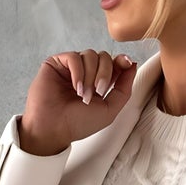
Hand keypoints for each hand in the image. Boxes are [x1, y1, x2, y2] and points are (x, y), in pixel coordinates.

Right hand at [18, 49, 138, 154]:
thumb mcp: (109, 110)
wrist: (53, 129)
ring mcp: (70, 68)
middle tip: (98, 93)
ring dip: (91, 76)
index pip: (113, 63)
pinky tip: (75, 87)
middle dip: (105, 74)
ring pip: (90, 55)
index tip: (127, 63)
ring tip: (83, 95)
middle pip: (104, 56)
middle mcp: (84, 73)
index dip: (121, 61)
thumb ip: (123, 89)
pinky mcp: (56, 63)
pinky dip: (78, 72)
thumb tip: (132, 64)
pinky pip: (74, 57)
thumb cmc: (78, 124)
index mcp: (97, 83)